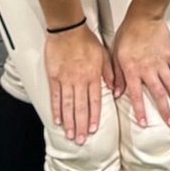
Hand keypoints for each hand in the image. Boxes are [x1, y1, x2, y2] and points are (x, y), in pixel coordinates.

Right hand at [44, 24, 110, 143]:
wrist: (68, 29)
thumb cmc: (88, 41)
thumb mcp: (105, 55)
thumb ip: (110, 73)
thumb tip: (115, 89)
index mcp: (93, 76)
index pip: (94, 101)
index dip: (94, 116)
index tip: (93, 129)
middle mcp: (79, 81)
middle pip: (80, 107)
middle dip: (80, 125)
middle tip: (80, 140)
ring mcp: (65, 80)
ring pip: (67, 105)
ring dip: (68, 122)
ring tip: (69, 135)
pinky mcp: (54, 77)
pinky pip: (55, 96)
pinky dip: (56, 109)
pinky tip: (57, 120)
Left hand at [112, 14, 169, 127]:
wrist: (144, 17)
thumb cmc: (128, 34)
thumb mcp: (115, 55)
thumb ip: (118, 75)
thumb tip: (116, 93)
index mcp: (133, 71)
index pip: (136, 95)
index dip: (141, 111)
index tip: (145, 123)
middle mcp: (149, 70)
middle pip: (159, 94)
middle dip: (165, 110)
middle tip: (169, 122)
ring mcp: (162, 63)